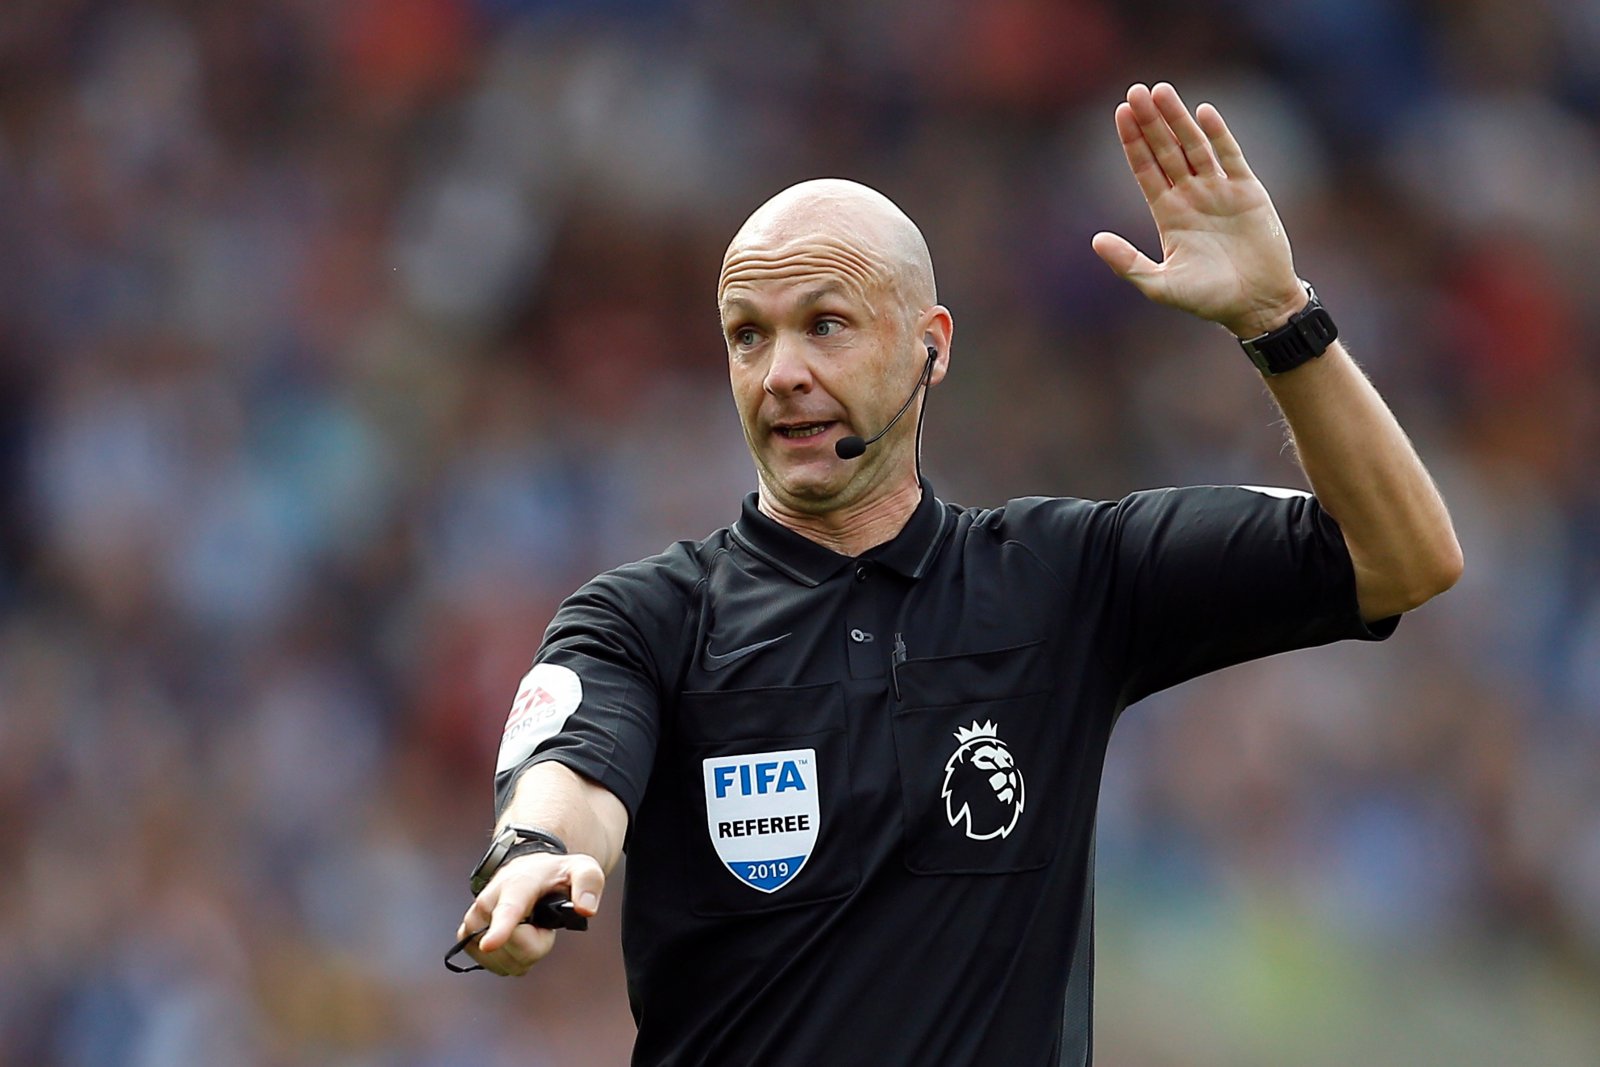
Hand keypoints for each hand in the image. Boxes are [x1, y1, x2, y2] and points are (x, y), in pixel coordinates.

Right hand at [453, 851, 605, 975]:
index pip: (508, 910)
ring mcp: (473, 921)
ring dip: (525, 953)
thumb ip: (589, 883)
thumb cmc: (554, 873)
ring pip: (506, 961)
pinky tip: (515, 939)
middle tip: (542, 921)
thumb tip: (586, 910)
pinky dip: (511, 959)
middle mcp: (487, 902)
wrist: (526, 870)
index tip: (489, 945)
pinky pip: (496, 966)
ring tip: (529, 926)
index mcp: (515, 885)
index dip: (500, 930)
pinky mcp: (466, 937)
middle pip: (516, 948)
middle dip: (538, 944)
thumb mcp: (581, 868)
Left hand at [1092, 82, 1305, 337]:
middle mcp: (1190, 196)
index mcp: (1167, 214)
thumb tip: (1095, 240)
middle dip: (1150, 121)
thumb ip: (1128, 263)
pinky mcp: (1247, 191)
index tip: (1120, 113)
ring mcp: (1219, 190)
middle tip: (1135, 91)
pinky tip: (1203, 112)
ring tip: (1161, 90)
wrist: (1256, 304)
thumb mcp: (1160, 285)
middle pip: (1166, 150)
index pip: (1145, 169)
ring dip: (1178, 119)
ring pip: (1194, 146)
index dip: (1133, 142)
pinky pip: (1229, 156)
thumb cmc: (1208, 299)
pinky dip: (1217, 134)